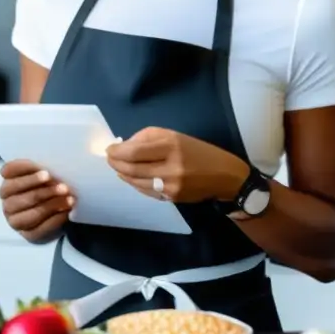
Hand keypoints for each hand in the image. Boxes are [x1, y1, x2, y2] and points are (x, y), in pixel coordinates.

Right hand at [0, 159, 73, 237]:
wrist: (57, 215)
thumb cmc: (50, 189)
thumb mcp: (47, 176)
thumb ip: (47, 170)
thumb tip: (64, 166)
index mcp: (8, 182)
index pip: (8, 171)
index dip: (25, 169)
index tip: (45, 171)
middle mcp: (7, 202)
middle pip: (21, 194)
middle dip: (42, 189)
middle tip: (62, 186)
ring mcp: (15, 220)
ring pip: (31, 212)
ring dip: (52, 205)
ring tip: (69, 199)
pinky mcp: (29, 235)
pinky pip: (41, 228)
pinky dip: (56, 220)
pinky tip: (66, 212)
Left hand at [106, 127, 249, 203]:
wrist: (225, 177)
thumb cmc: (199, 151)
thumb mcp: (175, 135)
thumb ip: (148, 137)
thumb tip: (125, 144)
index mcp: (172, 146)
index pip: (135, 151)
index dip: (117, 151)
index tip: (109, 148)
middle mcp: (170, 167)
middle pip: (132, 168)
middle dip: (116, 163)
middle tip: (109, 158)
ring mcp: (170, 185)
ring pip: (136, 181)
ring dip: (122, 174)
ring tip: (116, 166)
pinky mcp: (171, 198)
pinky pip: (146, 190)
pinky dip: (134, 183)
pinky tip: (130, 177)